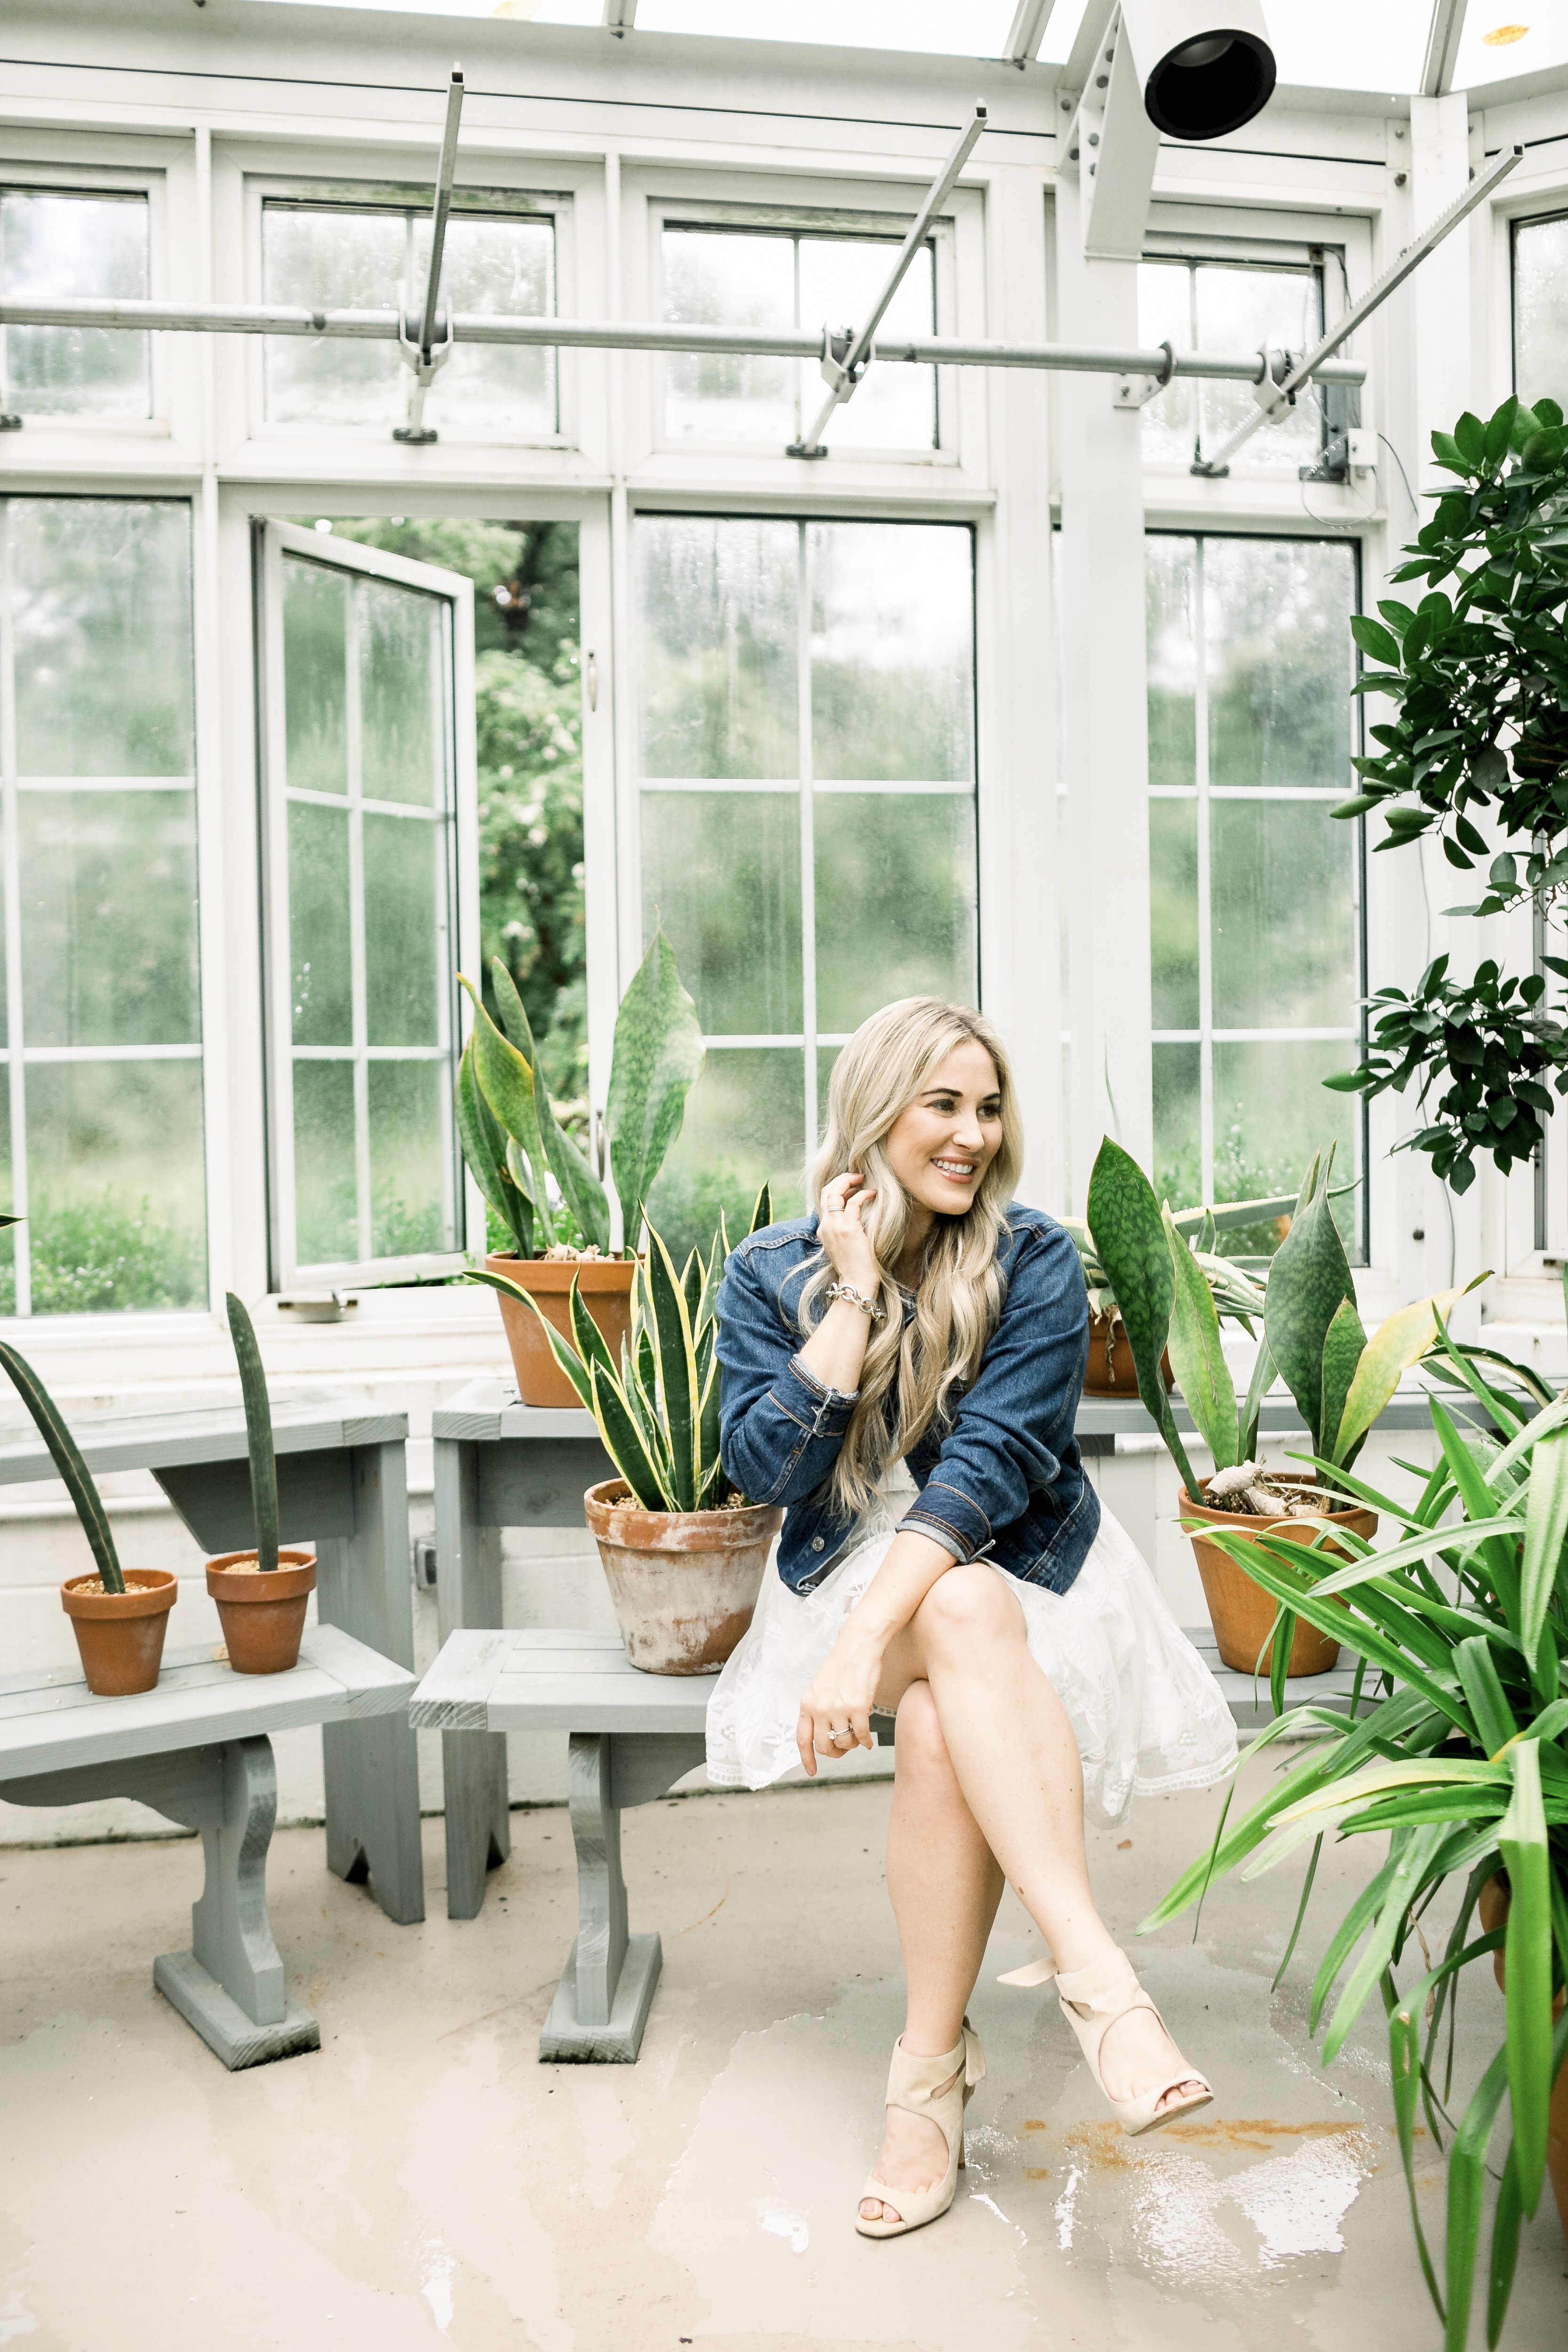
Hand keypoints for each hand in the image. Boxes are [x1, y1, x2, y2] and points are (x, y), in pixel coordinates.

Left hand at [797, 1631, 883, 1775]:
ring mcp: (838, 1709)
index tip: (812, 1771)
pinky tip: (869, 1740)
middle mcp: (819, 1708)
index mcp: (807, 1703)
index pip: (802, 1739)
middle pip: (824, 1746)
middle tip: (845, 1748)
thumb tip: (826, 1735)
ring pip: (844, 1742)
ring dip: (852, 1744)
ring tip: (857, 1736)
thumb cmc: (842, 1666)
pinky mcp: (857, 1707)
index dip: (807, 1758)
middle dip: (835, 1753)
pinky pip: (862, 1736)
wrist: (858, 1646)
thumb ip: (819, 1710)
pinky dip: (866, 1742)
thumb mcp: (821, 1688)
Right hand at [817, 1170, 880, 1296]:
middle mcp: (826, 1226)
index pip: (824, 1200)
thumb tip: (855, 1215)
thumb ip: (844, 1230)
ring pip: (834, 1192)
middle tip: (857, 1175)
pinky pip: (853, 1202)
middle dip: (841, 1178)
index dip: (837, 1187)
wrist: (856, 1283)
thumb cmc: (856, 1267)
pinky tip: (872, 1193)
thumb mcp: (844, 1246)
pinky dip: (863, 1194)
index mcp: (823, 1230)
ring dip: (849, 1181)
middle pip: (826, 1191)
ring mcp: (835, 1227)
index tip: (851, 1185)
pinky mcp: (848, 1229)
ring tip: (863, 1178)